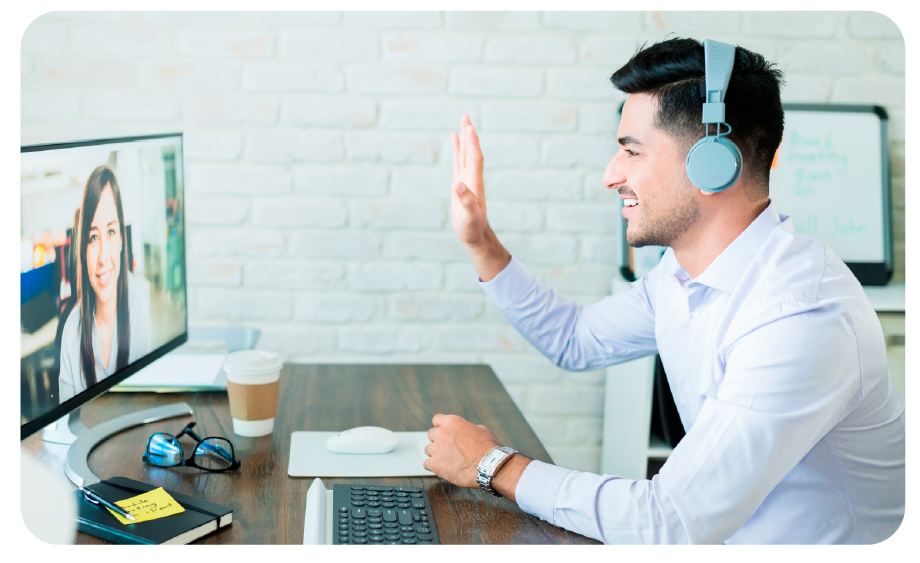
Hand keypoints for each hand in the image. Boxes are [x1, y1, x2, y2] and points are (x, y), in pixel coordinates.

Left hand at [423, 414, 499, 488]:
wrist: (488, 466)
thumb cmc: (487, 449)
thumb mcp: (480, 430)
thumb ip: (466, 428)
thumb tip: (464, 431)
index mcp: (452, 422)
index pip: (436, 419)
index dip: (441, 426)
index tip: (444, 432)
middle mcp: (442, 433)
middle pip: (431, 434)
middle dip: (438, 440)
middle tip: (447, 447)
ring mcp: (437, 449)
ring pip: (428, 449)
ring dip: (435, 453)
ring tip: (446, 459)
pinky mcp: (435, 464)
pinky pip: (426, 464)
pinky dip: (433, 466)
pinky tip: (441, 467)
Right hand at [450, 115, 488, 246]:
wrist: (475, 235)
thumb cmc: (472, 228)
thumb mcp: (469, 217)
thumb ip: (466, 202)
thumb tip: (459, 186)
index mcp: (475, 183)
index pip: (475, 158)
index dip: (472, 143)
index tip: (470, 127)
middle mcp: (472, 178)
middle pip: (471, 151)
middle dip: (469, 135)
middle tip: (466, 117)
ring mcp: (466, 179)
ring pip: (465, 154)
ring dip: (464, 138)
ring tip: (463, 121)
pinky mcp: (459, 183)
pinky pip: (458, 161)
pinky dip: (457, 149)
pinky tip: (454, 138)